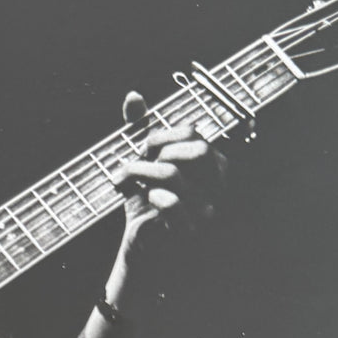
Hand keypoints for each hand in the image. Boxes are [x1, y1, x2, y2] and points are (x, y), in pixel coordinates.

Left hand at [104, 90, 226, 306]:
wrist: (141, 242)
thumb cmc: (144, 199)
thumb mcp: (141, 161)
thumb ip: (138, 126)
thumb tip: (133, 95)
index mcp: (208, 164)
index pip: (193, 133)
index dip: (162, 135)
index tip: (143, 147)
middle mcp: (213, 185)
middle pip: (196, 150)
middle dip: (160, 151)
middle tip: (138, 161)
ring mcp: (204, 208)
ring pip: (173, 174)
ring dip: (138, 172)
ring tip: (123, 180)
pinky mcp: (187, 230)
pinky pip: (173, 204)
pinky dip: (153, 197)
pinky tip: (144, 199)